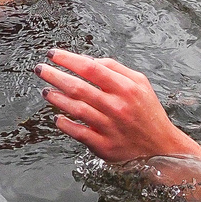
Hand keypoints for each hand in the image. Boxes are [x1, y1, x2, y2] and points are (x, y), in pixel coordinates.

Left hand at [37, 49, 200, 163]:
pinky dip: (65, 124)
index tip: (53, 54)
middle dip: (55, 76)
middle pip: (79, 88)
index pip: (91, 69)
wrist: (161, 147)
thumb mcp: (140, 83)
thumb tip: (87, 61)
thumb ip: (115, 69)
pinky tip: (56, 117)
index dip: (69, 60)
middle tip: (39, 69)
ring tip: (45, 91)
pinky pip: (79, 133)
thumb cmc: (147, 112)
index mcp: (126, 88)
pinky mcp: (104, 146)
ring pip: (76, 109)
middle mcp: (117, 106)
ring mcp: (109, 127)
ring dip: (57, 99)